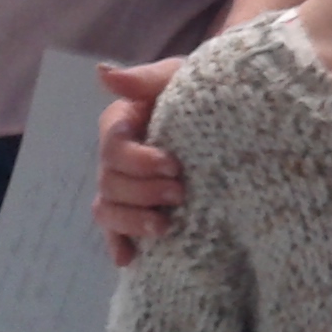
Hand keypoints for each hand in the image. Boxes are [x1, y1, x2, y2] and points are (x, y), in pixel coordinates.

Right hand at [94, 59, 185, 264]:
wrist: (229, 117)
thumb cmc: (201, 93)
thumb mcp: (178, 78)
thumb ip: (143, 79)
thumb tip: (102, 73)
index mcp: (121, 124)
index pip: (113, 146)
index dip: (139, 160)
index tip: (173, 164)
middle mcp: (116, 158)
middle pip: (110, 181)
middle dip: (143, 190)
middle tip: (181, 192)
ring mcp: (124, 187)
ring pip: (108, 209)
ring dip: (132, 220)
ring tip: (164, 226)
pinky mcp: (136, 210)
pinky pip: (114, 231)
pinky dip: (118, 244)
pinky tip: (129, 258)